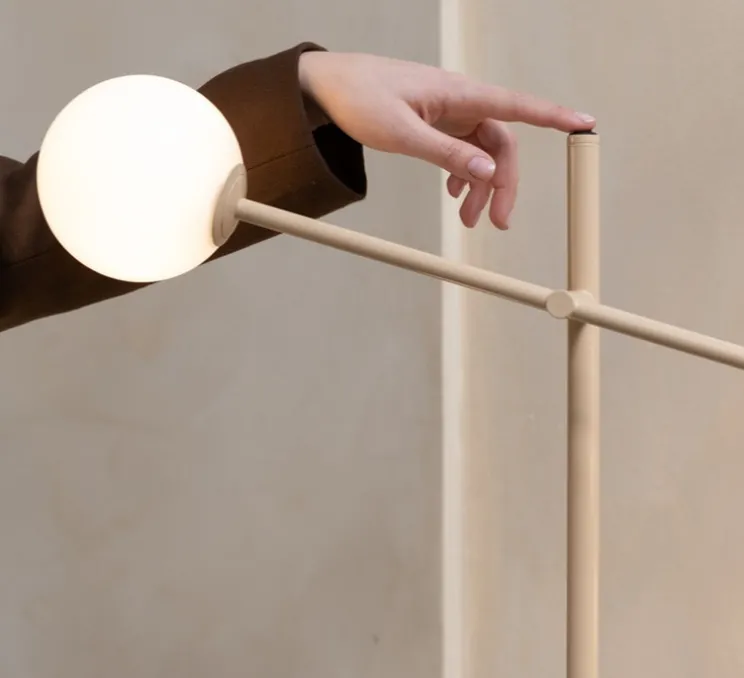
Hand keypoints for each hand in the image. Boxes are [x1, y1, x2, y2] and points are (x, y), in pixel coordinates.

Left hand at [299, 51, 594, 228]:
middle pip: (500, 144)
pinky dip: (463, 175)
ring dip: (480, 186)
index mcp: (458, 94)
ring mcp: (448, 113)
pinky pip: (461, 150)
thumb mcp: (401, 133)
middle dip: (502, 184)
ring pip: (481, 152)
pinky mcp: (435, 122)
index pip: (516, 106)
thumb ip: (445, 153)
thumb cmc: (359, 98)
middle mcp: (460, 101)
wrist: (326, 86)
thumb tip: (488, 171)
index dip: (553, 116)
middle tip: (495, 223)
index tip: (585, 123)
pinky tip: (455, 195)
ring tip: (468, 220)